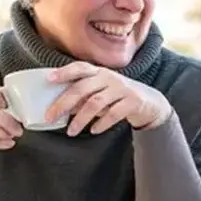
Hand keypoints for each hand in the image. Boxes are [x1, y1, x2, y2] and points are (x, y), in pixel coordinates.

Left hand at [45, 62, 171, 135]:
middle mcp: (109, 77)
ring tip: (71, 131)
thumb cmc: (119, 97)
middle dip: (64, 103)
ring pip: (95, 103)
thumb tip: (59, 108)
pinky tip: (93, 131)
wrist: (151, 103)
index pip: (80, 68)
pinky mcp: (133, 101)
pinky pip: (114, 113)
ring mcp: (122, 89)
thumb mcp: (101, 92)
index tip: (49, 79)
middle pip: (82, 88)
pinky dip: (101, 124)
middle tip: (50, 117)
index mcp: (99, 72)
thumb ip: (83, 97)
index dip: (64, 72)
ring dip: (80, 119)